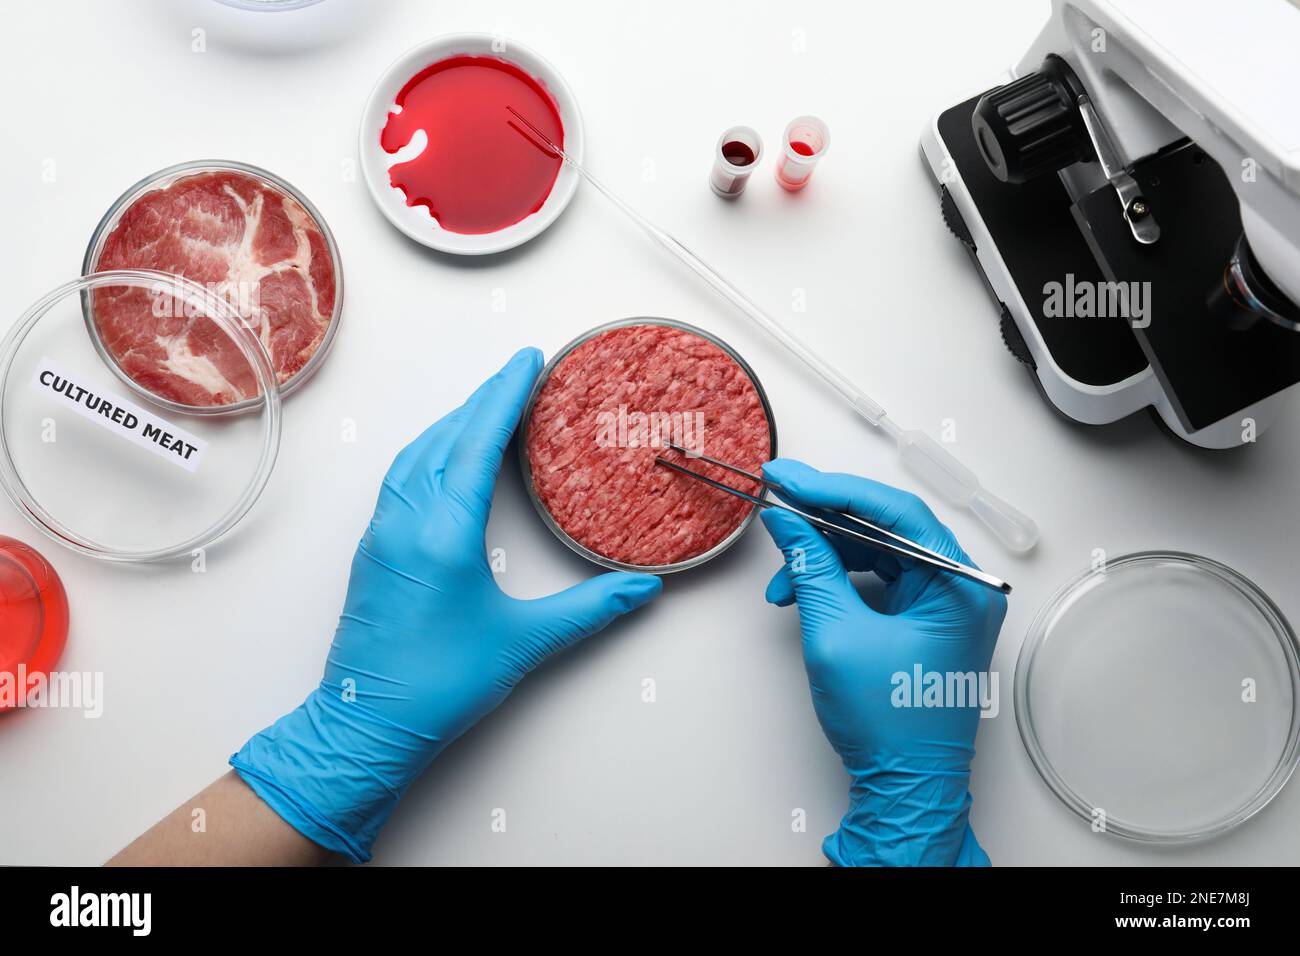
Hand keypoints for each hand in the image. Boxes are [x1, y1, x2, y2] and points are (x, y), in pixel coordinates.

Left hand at [231, 348, 661, 861]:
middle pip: (446, 436)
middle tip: (519, 373)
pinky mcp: (374, 550)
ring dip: (454, 421)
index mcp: (443, 531)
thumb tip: (641, 587)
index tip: (528, 362)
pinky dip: (430, 450)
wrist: (364, 725)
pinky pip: (402, 477)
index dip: (506, 395)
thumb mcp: (524, 642)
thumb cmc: (437, 685)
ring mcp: (383, 532)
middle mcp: (407, 520)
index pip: (478, 442)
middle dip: (483, 398)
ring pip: (418, 453)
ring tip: (488, 406)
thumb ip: (589, 609)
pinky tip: (447, 457)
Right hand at [759, 459, 1005, 865]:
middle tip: (780, 501)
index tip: (788, 479)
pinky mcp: (926, 619)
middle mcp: (961, 587)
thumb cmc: (890, 725)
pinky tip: (803, 589)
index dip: (833, 489)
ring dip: (825, 555)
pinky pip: (880, 579)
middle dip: (825, 518)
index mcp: (959, 585)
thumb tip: (787, 522)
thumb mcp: (836, 635)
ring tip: (783, 576)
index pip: (894, 512)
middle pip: (887, 526)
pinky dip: (838, 579)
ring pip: (879, 551)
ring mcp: (945, 604)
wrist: (906, 786)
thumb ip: (810, 568)